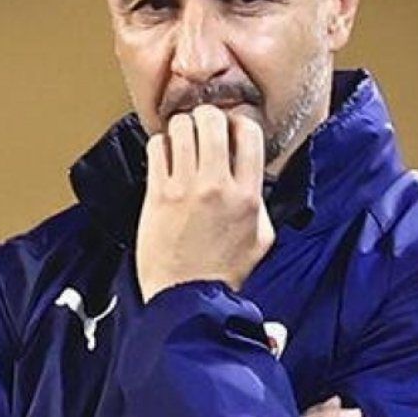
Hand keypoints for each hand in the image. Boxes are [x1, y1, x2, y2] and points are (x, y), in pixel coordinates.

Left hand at [136, 104, 274, 301]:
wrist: (188, 299)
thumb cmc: (222, 273)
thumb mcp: (261, 239)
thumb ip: (260, 204)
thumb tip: (253, 177)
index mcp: (248, 196)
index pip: (248, 132)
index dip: (238, 123)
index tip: (230, 130)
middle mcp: (218, 187)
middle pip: (213, 120)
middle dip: (206, 117)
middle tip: (201, 127)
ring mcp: (185, 189)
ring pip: (181, 127)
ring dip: (181, 127)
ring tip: (181, 140)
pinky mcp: (157, 195)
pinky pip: (156, 148)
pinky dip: (160, 145)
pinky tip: (164, 158)